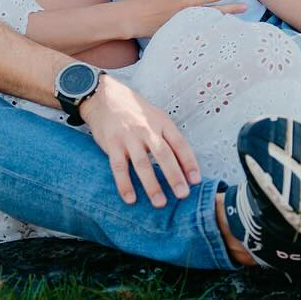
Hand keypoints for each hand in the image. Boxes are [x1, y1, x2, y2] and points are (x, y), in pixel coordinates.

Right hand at [80, 74, 201, 207]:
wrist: (104, 97)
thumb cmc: (134, 111)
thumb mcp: (155, 116)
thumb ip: (167, 137)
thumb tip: (183, 164)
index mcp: (161, 122)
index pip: (179, 144)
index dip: (189, 162)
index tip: (195, 180)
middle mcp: (146, 129)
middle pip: (163, 155)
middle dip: (174, 176)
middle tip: (182, 195)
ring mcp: (128, 137)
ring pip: (142, 164)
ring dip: (152, 185)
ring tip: (160, 202)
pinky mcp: (112, 144)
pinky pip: (119, 167)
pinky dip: (124, 184)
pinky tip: (131, 199)